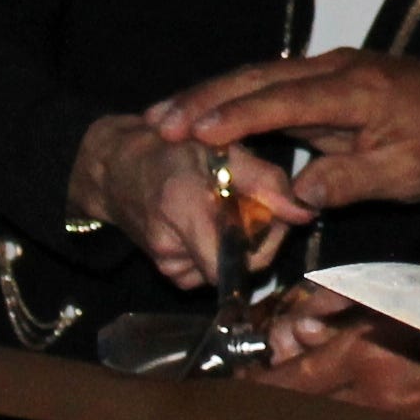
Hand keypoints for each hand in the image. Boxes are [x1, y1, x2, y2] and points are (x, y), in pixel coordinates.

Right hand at [73, 115, 280, 292]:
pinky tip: (208, 223)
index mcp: (185, 207)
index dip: (270, 240)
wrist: (115, 169)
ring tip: (225, 207)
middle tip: (256, 205)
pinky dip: (219, 249)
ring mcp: (168, 265)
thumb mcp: (220, 147)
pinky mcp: (169, 272)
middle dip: (260, 239)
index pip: (242, 259)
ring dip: (239, 242)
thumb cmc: (169, 148)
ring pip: (229, 268)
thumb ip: (265, 181)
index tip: (276, 211)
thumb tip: (304, 213)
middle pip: (242, 266)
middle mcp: (172, 246)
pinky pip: (211, 270)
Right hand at [150, 55, 419, 214]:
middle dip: (206, 99)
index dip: (239, 116)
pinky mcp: (320, 82)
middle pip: (259, 79)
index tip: (196, 133)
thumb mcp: (408, 173)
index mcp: (356, 91)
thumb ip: (354, 180)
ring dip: (209, 97)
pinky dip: (230, 100)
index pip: (287, 100)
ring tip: (161, 121)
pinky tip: (199, 118)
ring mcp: (325, 71)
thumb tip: (300, 196)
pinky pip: (267, 87)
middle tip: (158, 124)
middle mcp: (334, 71)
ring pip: (257, 79)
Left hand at [251, 276, 419, 419]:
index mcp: (370, 358)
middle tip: (268, 386)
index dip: (253, 389)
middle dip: (280, 402)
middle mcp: (378, 405)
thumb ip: (354, 301)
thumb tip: (309, 314)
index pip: (288, 386)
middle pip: (304, 418)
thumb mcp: (417, 286)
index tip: (235, 387)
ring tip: (319, 392)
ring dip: (318, 415)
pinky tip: (367, 410)